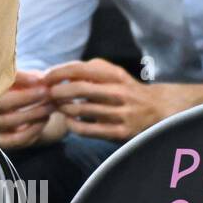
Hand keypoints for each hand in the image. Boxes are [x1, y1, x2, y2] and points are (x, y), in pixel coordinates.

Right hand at [0, 69, 60, 148]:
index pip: (0, 82)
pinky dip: (34, 129)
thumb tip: (40, 80)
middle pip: (2, 103)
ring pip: (11, 120)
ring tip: (51, 105)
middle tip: (46, 92)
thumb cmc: (28, 89)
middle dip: (27, 97)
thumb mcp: (30, 79)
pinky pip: (17, 138)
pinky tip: (45, 119)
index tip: (39, 79)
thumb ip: (34, 77)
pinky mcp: (4, 140)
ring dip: (34, 113)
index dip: (20, 79)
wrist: (31, 112)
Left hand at [44, 57, 182, 141]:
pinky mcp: (120, 132)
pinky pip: (87, 129)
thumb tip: (57, 73)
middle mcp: (119, 92)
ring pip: (80, 109)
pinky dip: (72, 125)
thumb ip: (87, 70)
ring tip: (58, 106)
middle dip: (57, 91)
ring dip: (63, 108)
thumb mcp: (112, 74)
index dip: (58, 73)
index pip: (79, 69)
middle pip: (78, 88)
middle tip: (48, 94)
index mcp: (115, 75)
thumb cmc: (124, 89)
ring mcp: (121, 113)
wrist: (158, 110)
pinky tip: (69, 121)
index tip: (45, 78)